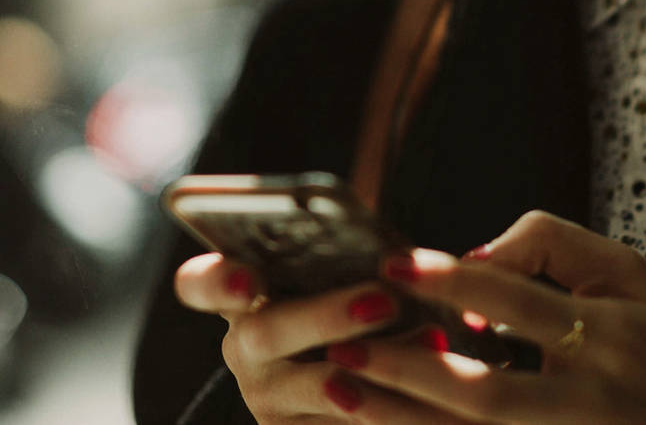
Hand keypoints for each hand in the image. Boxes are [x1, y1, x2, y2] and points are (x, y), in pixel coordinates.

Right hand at [175, 253, 473, 422]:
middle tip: (383, 300)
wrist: (356, 360)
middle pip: (264, 333)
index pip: (200, 283)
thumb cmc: (350, 285)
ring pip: (311, 388)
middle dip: (326, 316)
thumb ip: (346, 251)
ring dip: (371, 366)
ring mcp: (268, 398)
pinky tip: (435, 388)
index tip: (248, 278)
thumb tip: (398, 252)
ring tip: (427, 341)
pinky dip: (392, 404)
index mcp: (241, 292)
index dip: (218, 280)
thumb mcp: (338, 266)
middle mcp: (244, 347)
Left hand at [322, 211, 645, 423]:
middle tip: (339, 343)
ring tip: (337, 389)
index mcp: (606, 336)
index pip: (514, 299)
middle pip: (482, 392)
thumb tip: (470, 264)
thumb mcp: (624, 269)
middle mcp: (589, 401)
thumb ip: (547, 244)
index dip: (448, 279)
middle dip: (405, 368)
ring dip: (400, 420)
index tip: (390, 264)